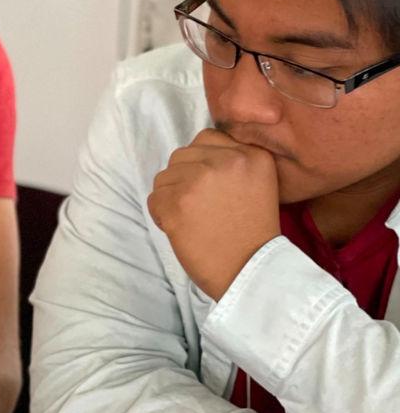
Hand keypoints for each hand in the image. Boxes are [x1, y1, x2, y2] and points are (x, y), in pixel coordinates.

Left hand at [147, 129, 279, 300]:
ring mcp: (199, 180)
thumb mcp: (258, 185)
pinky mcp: (177, 203)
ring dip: (172, 198)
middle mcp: (226, 160)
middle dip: (184, 180)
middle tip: (202, 209)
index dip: (201, 164)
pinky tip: (184, 231)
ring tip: (194, 221)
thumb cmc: (252, 235)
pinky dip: (162, 216)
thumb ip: (232, 163)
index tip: (212, 189)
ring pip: (164, 177)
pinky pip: (154, 199)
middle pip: (181, 156)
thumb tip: (193, 154)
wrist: (251, 274)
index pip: (206, 138)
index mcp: (252, 155)